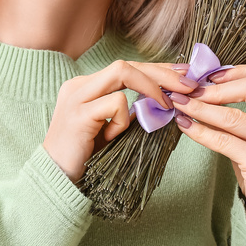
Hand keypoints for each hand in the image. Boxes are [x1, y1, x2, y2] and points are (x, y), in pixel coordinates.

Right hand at [43, 60, 199, 183]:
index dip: (157, 69)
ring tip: (166, 105)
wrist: (55, 180)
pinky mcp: (78, 114)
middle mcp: (79, 85)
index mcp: (86, 86)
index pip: (127, 67)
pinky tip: (114, 137)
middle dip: (162, 72)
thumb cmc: (87, 158)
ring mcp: (76, 97)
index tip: (183, 75)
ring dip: (151, 87)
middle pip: (127, 64)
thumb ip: (131, 112)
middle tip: (189, 85)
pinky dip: (125, 120)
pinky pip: (116, 104)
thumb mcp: (112, 129)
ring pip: (122, 72)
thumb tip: (167, 100)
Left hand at [173, 62, 245, 235]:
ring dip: (200, 107)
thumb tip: (209, 84)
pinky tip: (185, 126)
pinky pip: (223, 140)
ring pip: (233, 115)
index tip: (211, 76)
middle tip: (190, 90)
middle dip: (215, 87)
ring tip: (180, 104)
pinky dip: (200, 131)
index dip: (237, 70)